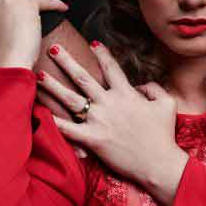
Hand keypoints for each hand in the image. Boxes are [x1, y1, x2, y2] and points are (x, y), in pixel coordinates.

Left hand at [37, 42, 188, 205]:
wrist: (158, 163)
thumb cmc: (164, 135)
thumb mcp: (167, 104)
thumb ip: (153, 88)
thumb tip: (140, 85)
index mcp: (126, 93)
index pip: (111, 67)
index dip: (101, 53)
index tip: (92, 42)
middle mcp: (109, 103)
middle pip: (83, 78)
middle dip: (66, 61)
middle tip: (53, 48)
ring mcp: (99, 121)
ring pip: (70, 98)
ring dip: (53, 85)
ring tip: (39, 75)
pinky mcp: (92, 139)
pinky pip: (67, 129)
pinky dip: (53, 121)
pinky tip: (39, 112)